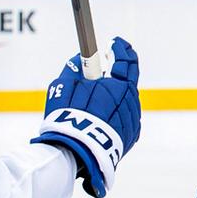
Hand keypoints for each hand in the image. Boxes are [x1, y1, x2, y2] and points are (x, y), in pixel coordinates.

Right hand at [31, 36, 141, 196]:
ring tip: (96, 98)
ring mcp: (133, 120)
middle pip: (129, 79)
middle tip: (106, 65)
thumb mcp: (62, 87)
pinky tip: (102, 115)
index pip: (126, 60)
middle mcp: (131, 102)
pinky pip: (126, 116)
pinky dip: (116, 111)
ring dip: (116, 94)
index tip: (113, 43)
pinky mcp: (132, 135)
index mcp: (119, 87)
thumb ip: (73, 69)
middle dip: (118, 70)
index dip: (120, 49)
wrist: (78, 154)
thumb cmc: (68, 118)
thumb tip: (79, 58)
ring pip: (127, 99)